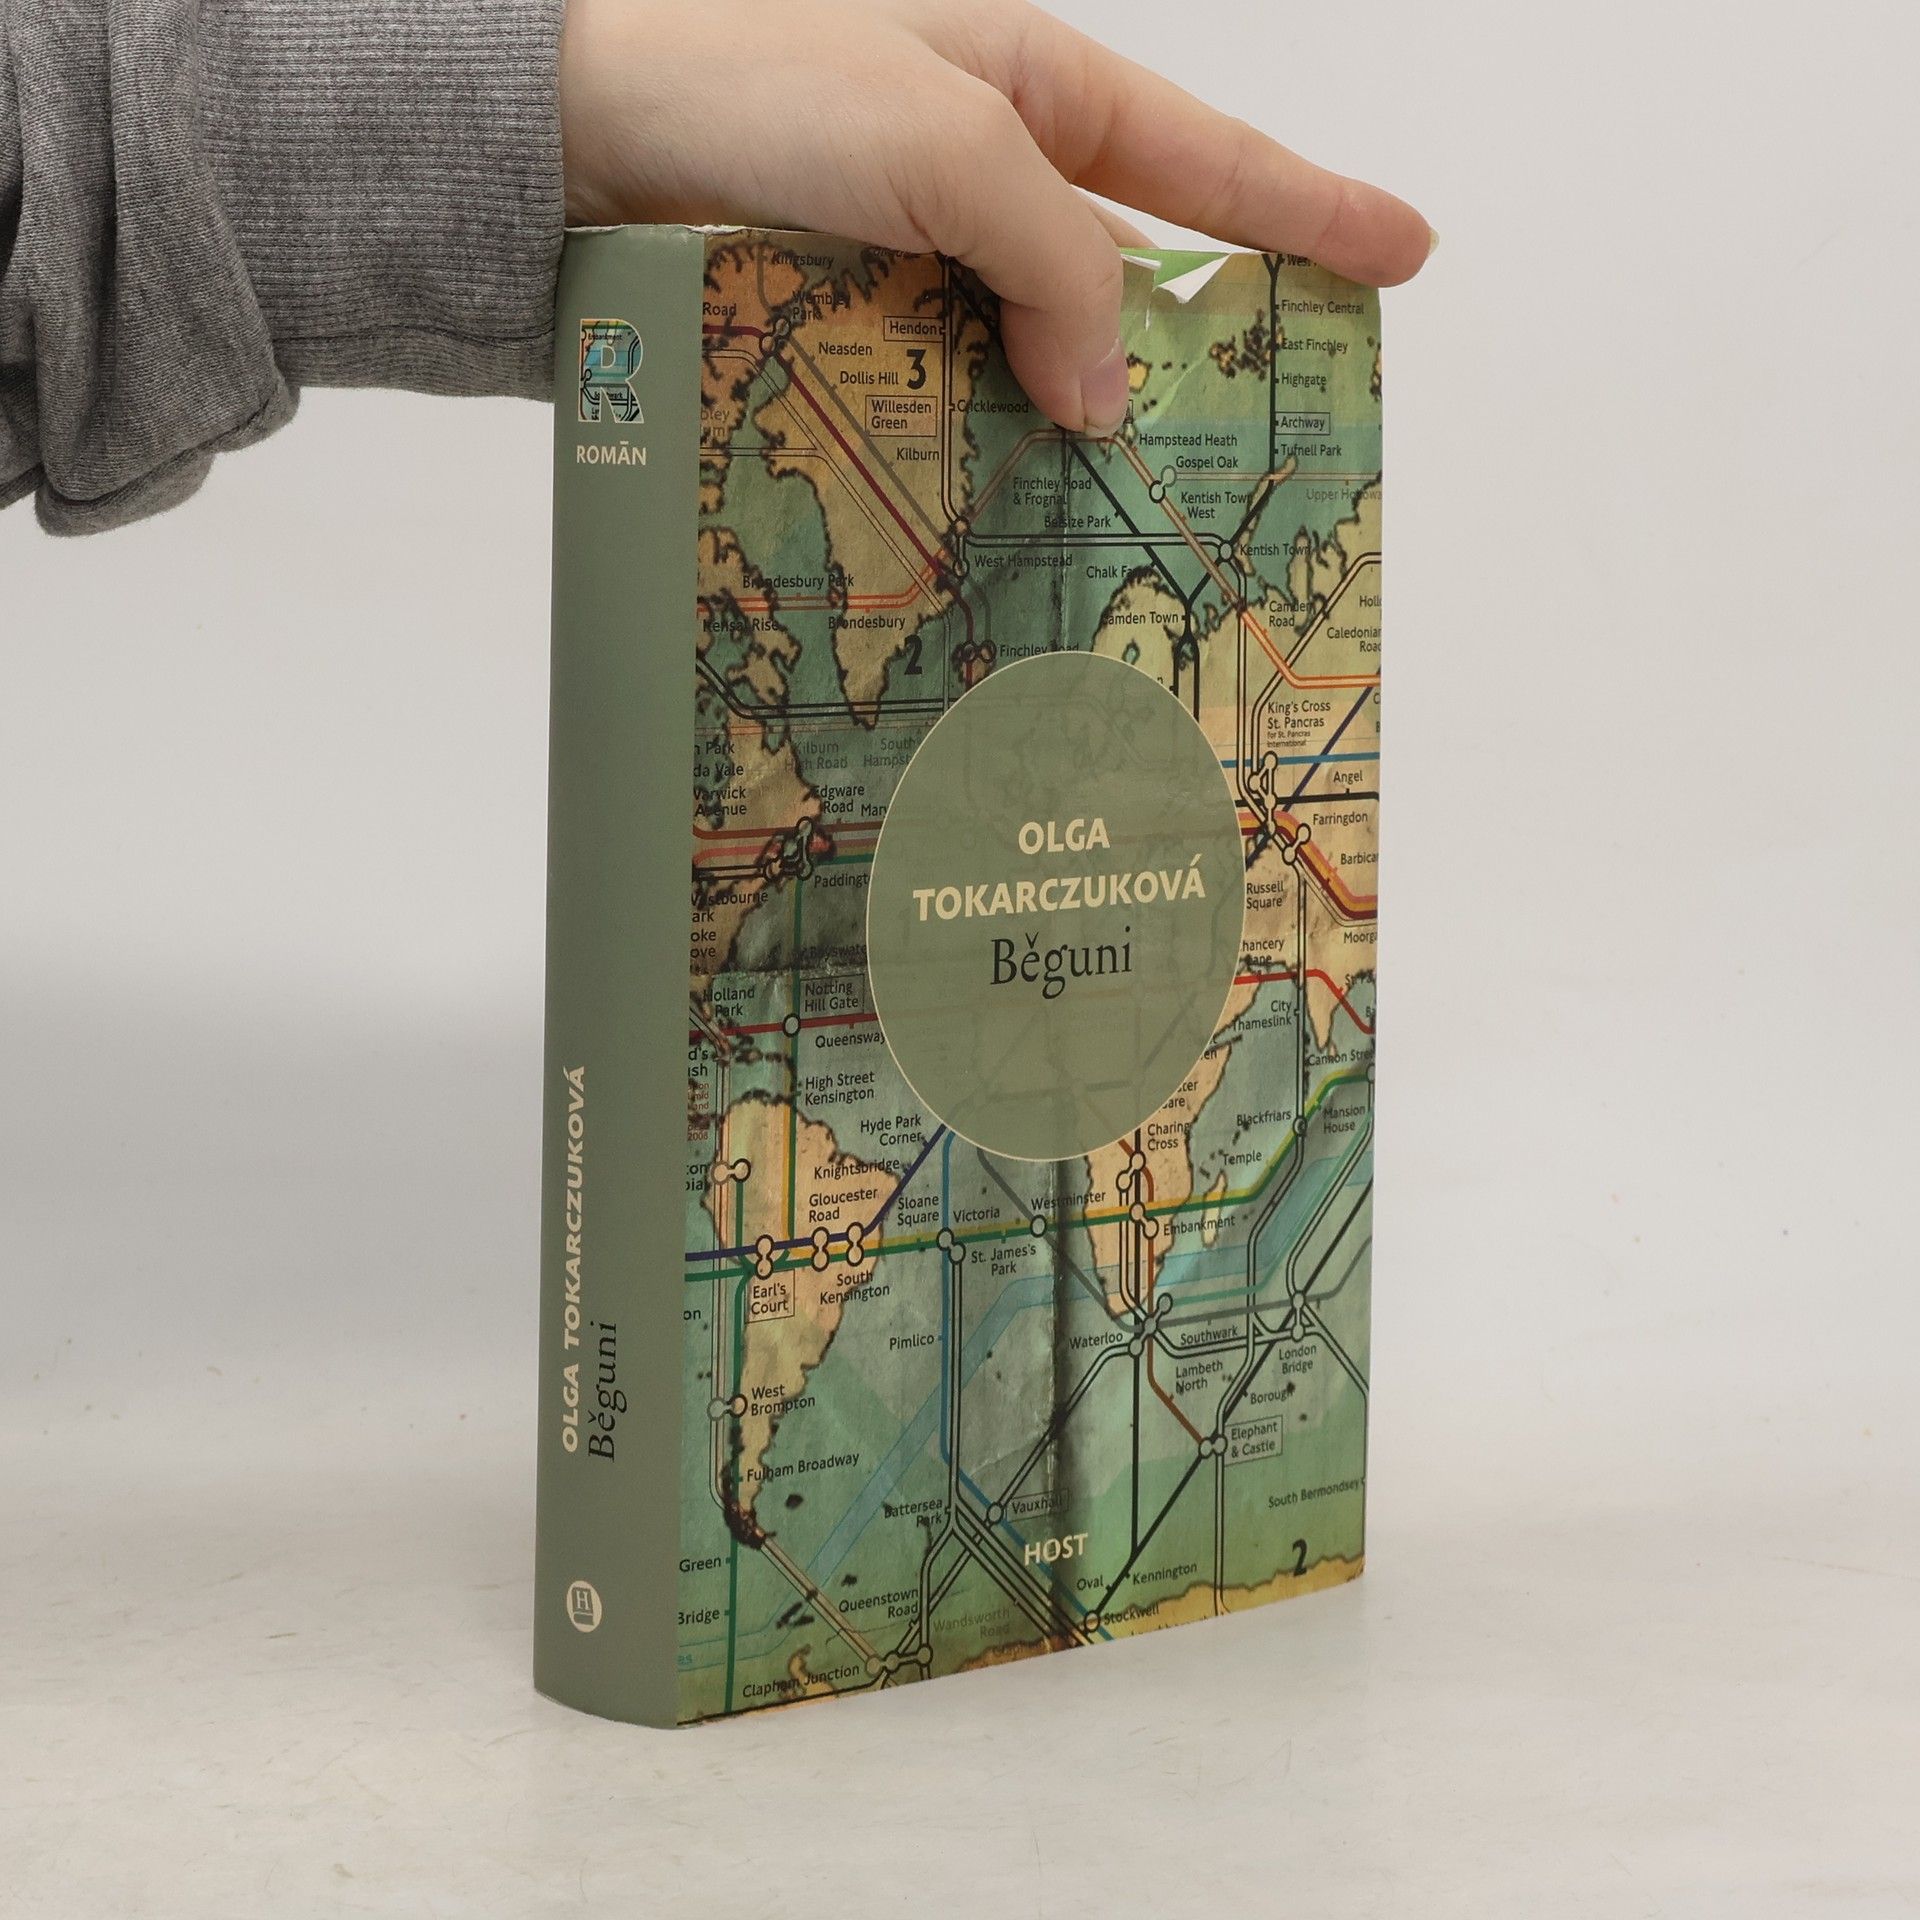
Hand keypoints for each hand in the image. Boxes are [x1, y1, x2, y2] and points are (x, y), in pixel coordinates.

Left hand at [558, 0, 1431, 434]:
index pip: (1209, 156)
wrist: (568, 133)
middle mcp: (982, 168)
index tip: (1406, 255)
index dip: (1313, 210)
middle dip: (1194, 355)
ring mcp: (915, 247)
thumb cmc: (753, 87)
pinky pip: (949, 386)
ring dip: (1077, 424)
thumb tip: (1109, 396)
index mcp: (1032, 84)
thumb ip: (1055, 265)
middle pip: (1127, 273)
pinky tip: (1010, 496)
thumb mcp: (946, 150)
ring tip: (1132, 511)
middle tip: (1267, 444)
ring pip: (1034, 351)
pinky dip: (985, 441)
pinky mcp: (849, 312)